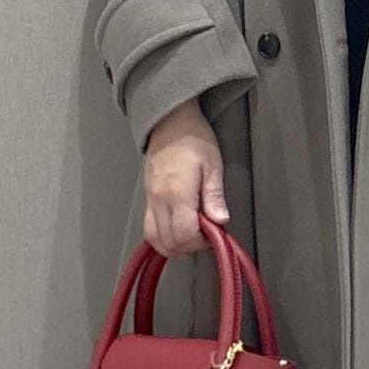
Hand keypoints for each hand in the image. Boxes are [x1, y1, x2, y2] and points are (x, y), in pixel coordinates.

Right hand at [141, 100, 230, 256]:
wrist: (170, 122)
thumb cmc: (192, 138)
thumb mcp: (213, 164)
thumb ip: (215, 196)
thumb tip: (220, 219)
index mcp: (177, 192)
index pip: (184, 234)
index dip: (201, 241)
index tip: (214, 233)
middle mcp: (160, 199)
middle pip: (169, 242)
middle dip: (190, 246)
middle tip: (206, 235)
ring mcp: (151, 200)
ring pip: (155, 239)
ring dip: (175, 245)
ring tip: (192, 235)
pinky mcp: (148, 199)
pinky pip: (149, 228)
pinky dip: (162, 237)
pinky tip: (176, 231)